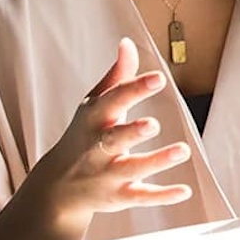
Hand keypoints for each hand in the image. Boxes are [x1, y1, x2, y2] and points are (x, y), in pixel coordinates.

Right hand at [27, 37, 192, 239]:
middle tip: (153, 124)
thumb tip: (128, 42)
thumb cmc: (83, 135)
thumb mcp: (94, 104)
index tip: (158, 78)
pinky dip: (162, 196)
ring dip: (157, 161)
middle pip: (115, 139)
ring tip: (183, 150)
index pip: (113, 101)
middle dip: (132, 132)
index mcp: (94, 119)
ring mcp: (108, 175)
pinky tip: (185, 190)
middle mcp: (98, 148)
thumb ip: (117, 76)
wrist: (55, 188)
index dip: (135, 89)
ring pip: (133, 168)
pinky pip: (141, 197)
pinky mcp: (118, 197)